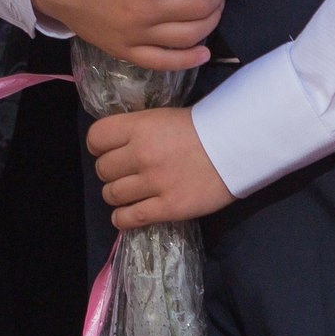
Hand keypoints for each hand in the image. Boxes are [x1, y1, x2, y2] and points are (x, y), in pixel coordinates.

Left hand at [89, 107, 235, 228]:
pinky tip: (126, 215)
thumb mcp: (163, 117)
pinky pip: (131, 218)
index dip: (98, 146)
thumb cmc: (203, 127)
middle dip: (110, 172)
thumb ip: (137, 130)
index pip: (97, 137)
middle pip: (103, 169)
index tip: (107, 150)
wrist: (238, 146)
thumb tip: (115, 143)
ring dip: (116, 195)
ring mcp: (155, 183)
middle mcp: (142, 154)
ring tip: (128, 193)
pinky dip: (123, 219)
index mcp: (139, 127)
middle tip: (124, 173)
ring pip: (113, 194)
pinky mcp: (169, 207)